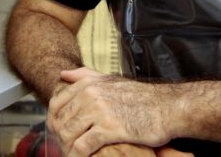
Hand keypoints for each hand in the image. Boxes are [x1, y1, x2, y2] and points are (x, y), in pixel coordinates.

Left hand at [48, 67, 179, 155]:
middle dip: (60, 138)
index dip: (52, 121)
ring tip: (72, 154)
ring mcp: (98, 111)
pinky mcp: (109, 129)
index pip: (56, 103)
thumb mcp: (111, 79)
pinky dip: (77, 156)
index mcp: (88, 83)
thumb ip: (86, 75)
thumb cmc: (141, 97)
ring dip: (67, 148)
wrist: (167, 108)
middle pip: (61, 120)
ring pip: (68, 133)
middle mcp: (90, 94)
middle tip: (64, 148)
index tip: (56, 132)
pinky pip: (82, 146)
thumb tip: (64, 73)